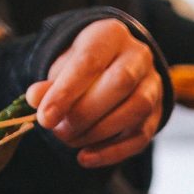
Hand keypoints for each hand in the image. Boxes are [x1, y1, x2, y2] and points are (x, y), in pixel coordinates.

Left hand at [29, 18, 165, 167]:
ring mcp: (153, 85)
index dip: (66, 92)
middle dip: (85, 113)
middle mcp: (139, 56)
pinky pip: (141, 136)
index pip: (90, 62)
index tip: (44, 118)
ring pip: (135, 110)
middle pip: (120, 84)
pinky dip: (112, 152)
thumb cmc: (84, 66)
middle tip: (59, 131)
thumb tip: (36, 99)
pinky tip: (86, 158)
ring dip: (99, 132)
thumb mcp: (63, 66)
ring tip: (70, 140)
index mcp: (111, 35)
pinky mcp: (157, 113)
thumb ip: (51, 83)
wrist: (114, 66)